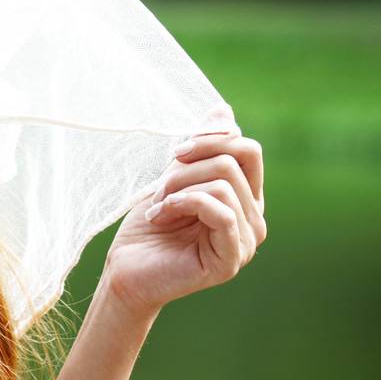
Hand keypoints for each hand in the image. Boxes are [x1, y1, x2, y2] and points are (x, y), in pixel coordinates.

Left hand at [103, 103, 267, 318]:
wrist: (126, 270)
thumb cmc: (149, 224)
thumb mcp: (175, 177)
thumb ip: (202, 148)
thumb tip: (223, 109)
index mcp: (245, 196)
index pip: (247, 149)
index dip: (210, 139)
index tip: (175, 151)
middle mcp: (254, 217)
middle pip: (234, 161)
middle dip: (188, 166)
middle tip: (159, 187)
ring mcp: (247, 240)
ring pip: (224, 183)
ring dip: (178, 188)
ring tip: (158, 207)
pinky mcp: (232, 259)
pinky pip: (221, 212)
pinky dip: (184, 203)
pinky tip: (161, 215)